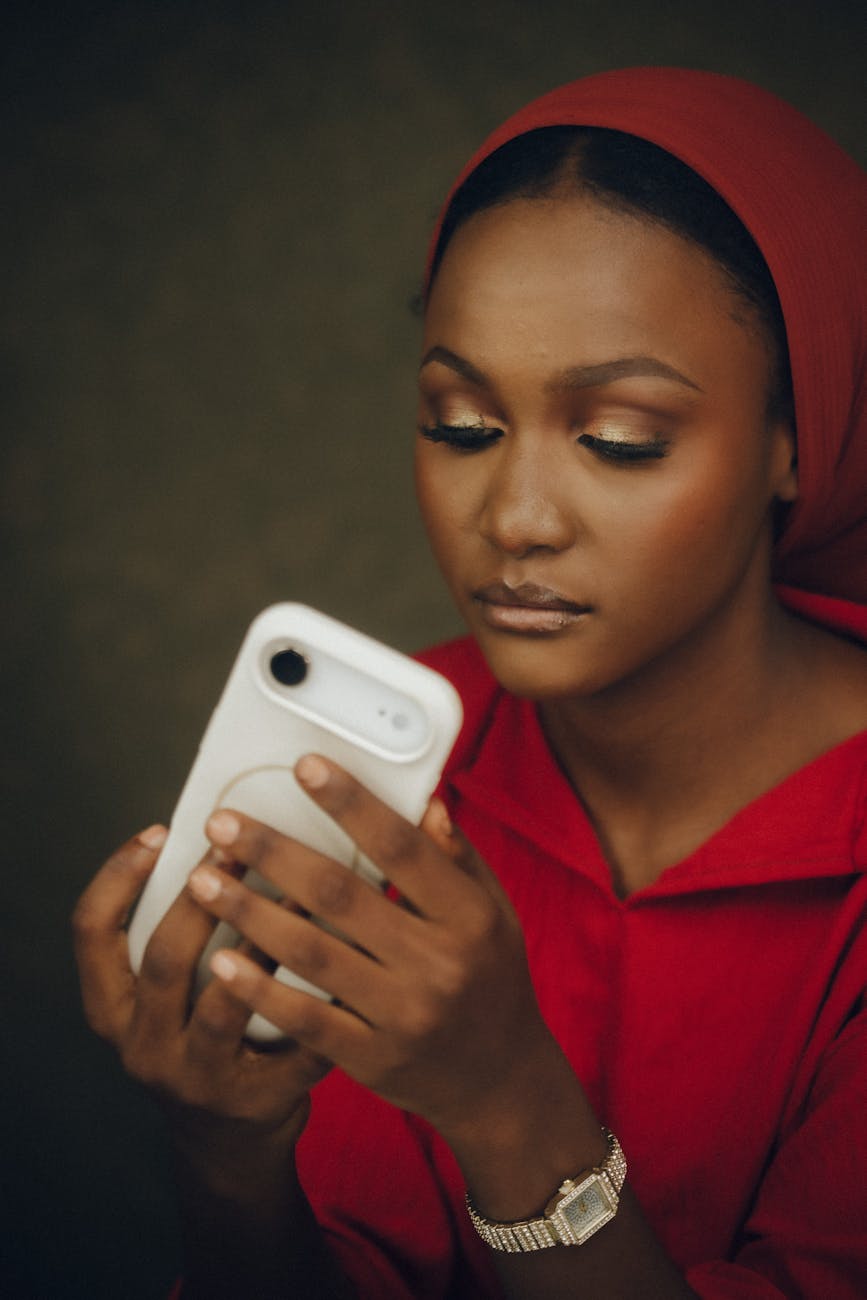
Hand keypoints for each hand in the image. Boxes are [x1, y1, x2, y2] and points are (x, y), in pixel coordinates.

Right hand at [72, 828, 329, 1184]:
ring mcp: (198, 1079)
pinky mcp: (256, 1102)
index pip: (92, 935)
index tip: (159, 833)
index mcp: (115, 1010)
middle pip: (163, 959)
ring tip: (298, 892)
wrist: (231, 1146)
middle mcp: (144, 1046)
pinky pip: (293, 1044)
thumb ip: (184, 939)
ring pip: (224, 1005)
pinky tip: (350, 956)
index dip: (118, 879)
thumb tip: (231, 839)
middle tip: (237, 846)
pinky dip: (321, 1000)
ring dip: (262, 941)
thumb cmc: (205, 1042)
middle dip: (200, 897)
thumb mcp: (169, 1000)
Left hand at [186, 754, 567, 1142]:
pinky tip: (220, 958)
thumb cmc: (490, 977)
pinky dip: (260, 988)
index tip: (304, 767)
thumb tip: (424, 799)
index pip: (402, 847)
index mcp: (469, 915)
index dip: (351, 803)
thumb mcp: (493, 911)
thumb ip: (455, 857)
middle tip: (222, 822)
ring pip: (313, 952)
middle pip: (341, 895)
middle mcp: (439, 963)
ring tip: (203, 878)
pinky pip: (306, 1019)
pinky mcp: (372, 1059)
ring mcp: (403, 1015)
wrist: (499, 1081)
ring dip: (250, 911)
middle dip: (274, 852)